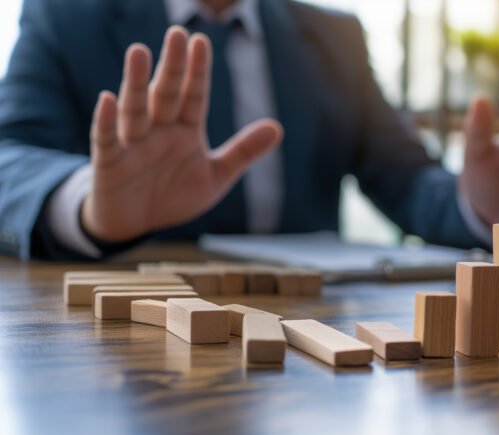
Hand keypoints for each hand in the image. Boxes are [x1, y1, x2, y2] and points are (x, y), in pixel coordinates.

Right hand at [82, 27, 282, 241]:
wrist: (137, 223)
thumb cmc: (175, 193)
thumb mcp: (216, 175)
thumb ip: (243, 151)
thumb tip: (278, 127)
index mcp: (185, 130)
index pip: (194, 96)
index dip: (198, 72)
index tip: (200, 41)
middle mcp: (158, 130)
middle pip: (166, 94)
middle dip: (172, 67)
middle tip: (177, 33)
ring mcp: (132, 144)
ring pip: (135, 109)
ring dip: (136, 83)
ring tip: (139, 52)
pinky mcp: (109, 164)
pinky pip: (106, 139)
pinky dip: (105, 121)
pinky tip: (107, 99)